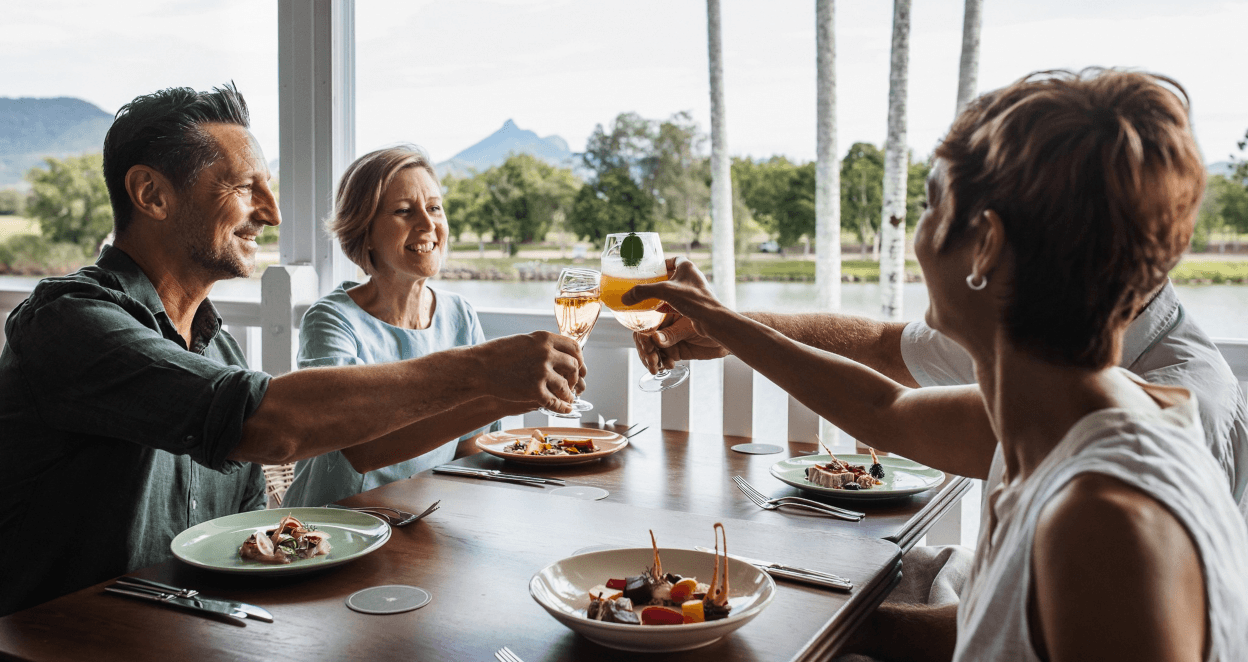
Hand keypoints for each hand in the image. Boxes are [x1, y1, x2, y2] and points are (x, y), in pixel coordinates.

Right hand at [476, 331, 585, 413]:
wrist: (478, 368)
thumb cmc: (498, 354)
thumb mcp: (524, 341)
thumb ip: (543, 345)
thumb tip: (562, 353)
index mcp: (544, 338)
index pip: (574, 347)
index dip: (579, 359)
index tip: (578, 366)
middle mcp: (546, 353)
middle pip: (573, 366)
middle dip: (575, 377)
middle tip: (572, 384)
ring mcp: (541, 372)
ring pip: (566, 386)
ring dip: (569, 394)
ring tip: (568, 398)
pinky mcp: (534, 391)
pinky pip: (555, 402)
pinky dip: (562, 407)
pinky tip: (565, 409)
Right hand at [620, 257, 730, 372]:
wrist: (711, 320)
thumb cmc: (693, 300)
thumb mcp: (664, 291)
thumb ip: (643, 292)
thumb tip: (625, 298)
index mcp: (687, 267)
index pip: (672, 260)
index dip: (661, 263)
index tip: (651, 270)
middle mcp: (692, 277)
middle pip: (672, 275)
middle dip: (660, 280)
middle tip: (647, 284)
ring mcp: (694, 292)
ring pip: (674, 290)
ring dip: (663, 293)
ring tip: (650, 297)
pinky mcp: (694, 305)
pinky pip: (678, 302)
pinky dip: (668, 305)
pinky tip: (658, 310)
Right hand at [634, 316, 728, 373]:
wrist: (724, 338)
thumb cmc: (710, 323)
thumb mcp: (688, 327)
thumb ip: (672, 334)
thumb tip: (654, 339)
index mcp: (665, 313)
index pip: (646, 323)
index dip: (642, 336)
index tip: (646, 345)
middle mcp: (664, 326)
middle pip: (645, 339)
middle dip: (646, 351)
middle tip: (652, 359)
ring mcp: (668, 339)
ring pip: (652, 351)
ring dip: (652, 360)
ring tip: (657, 366)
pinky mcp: (674, 351)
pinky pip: (662, 359)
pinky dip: (662, 364)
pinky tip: (669, 365)